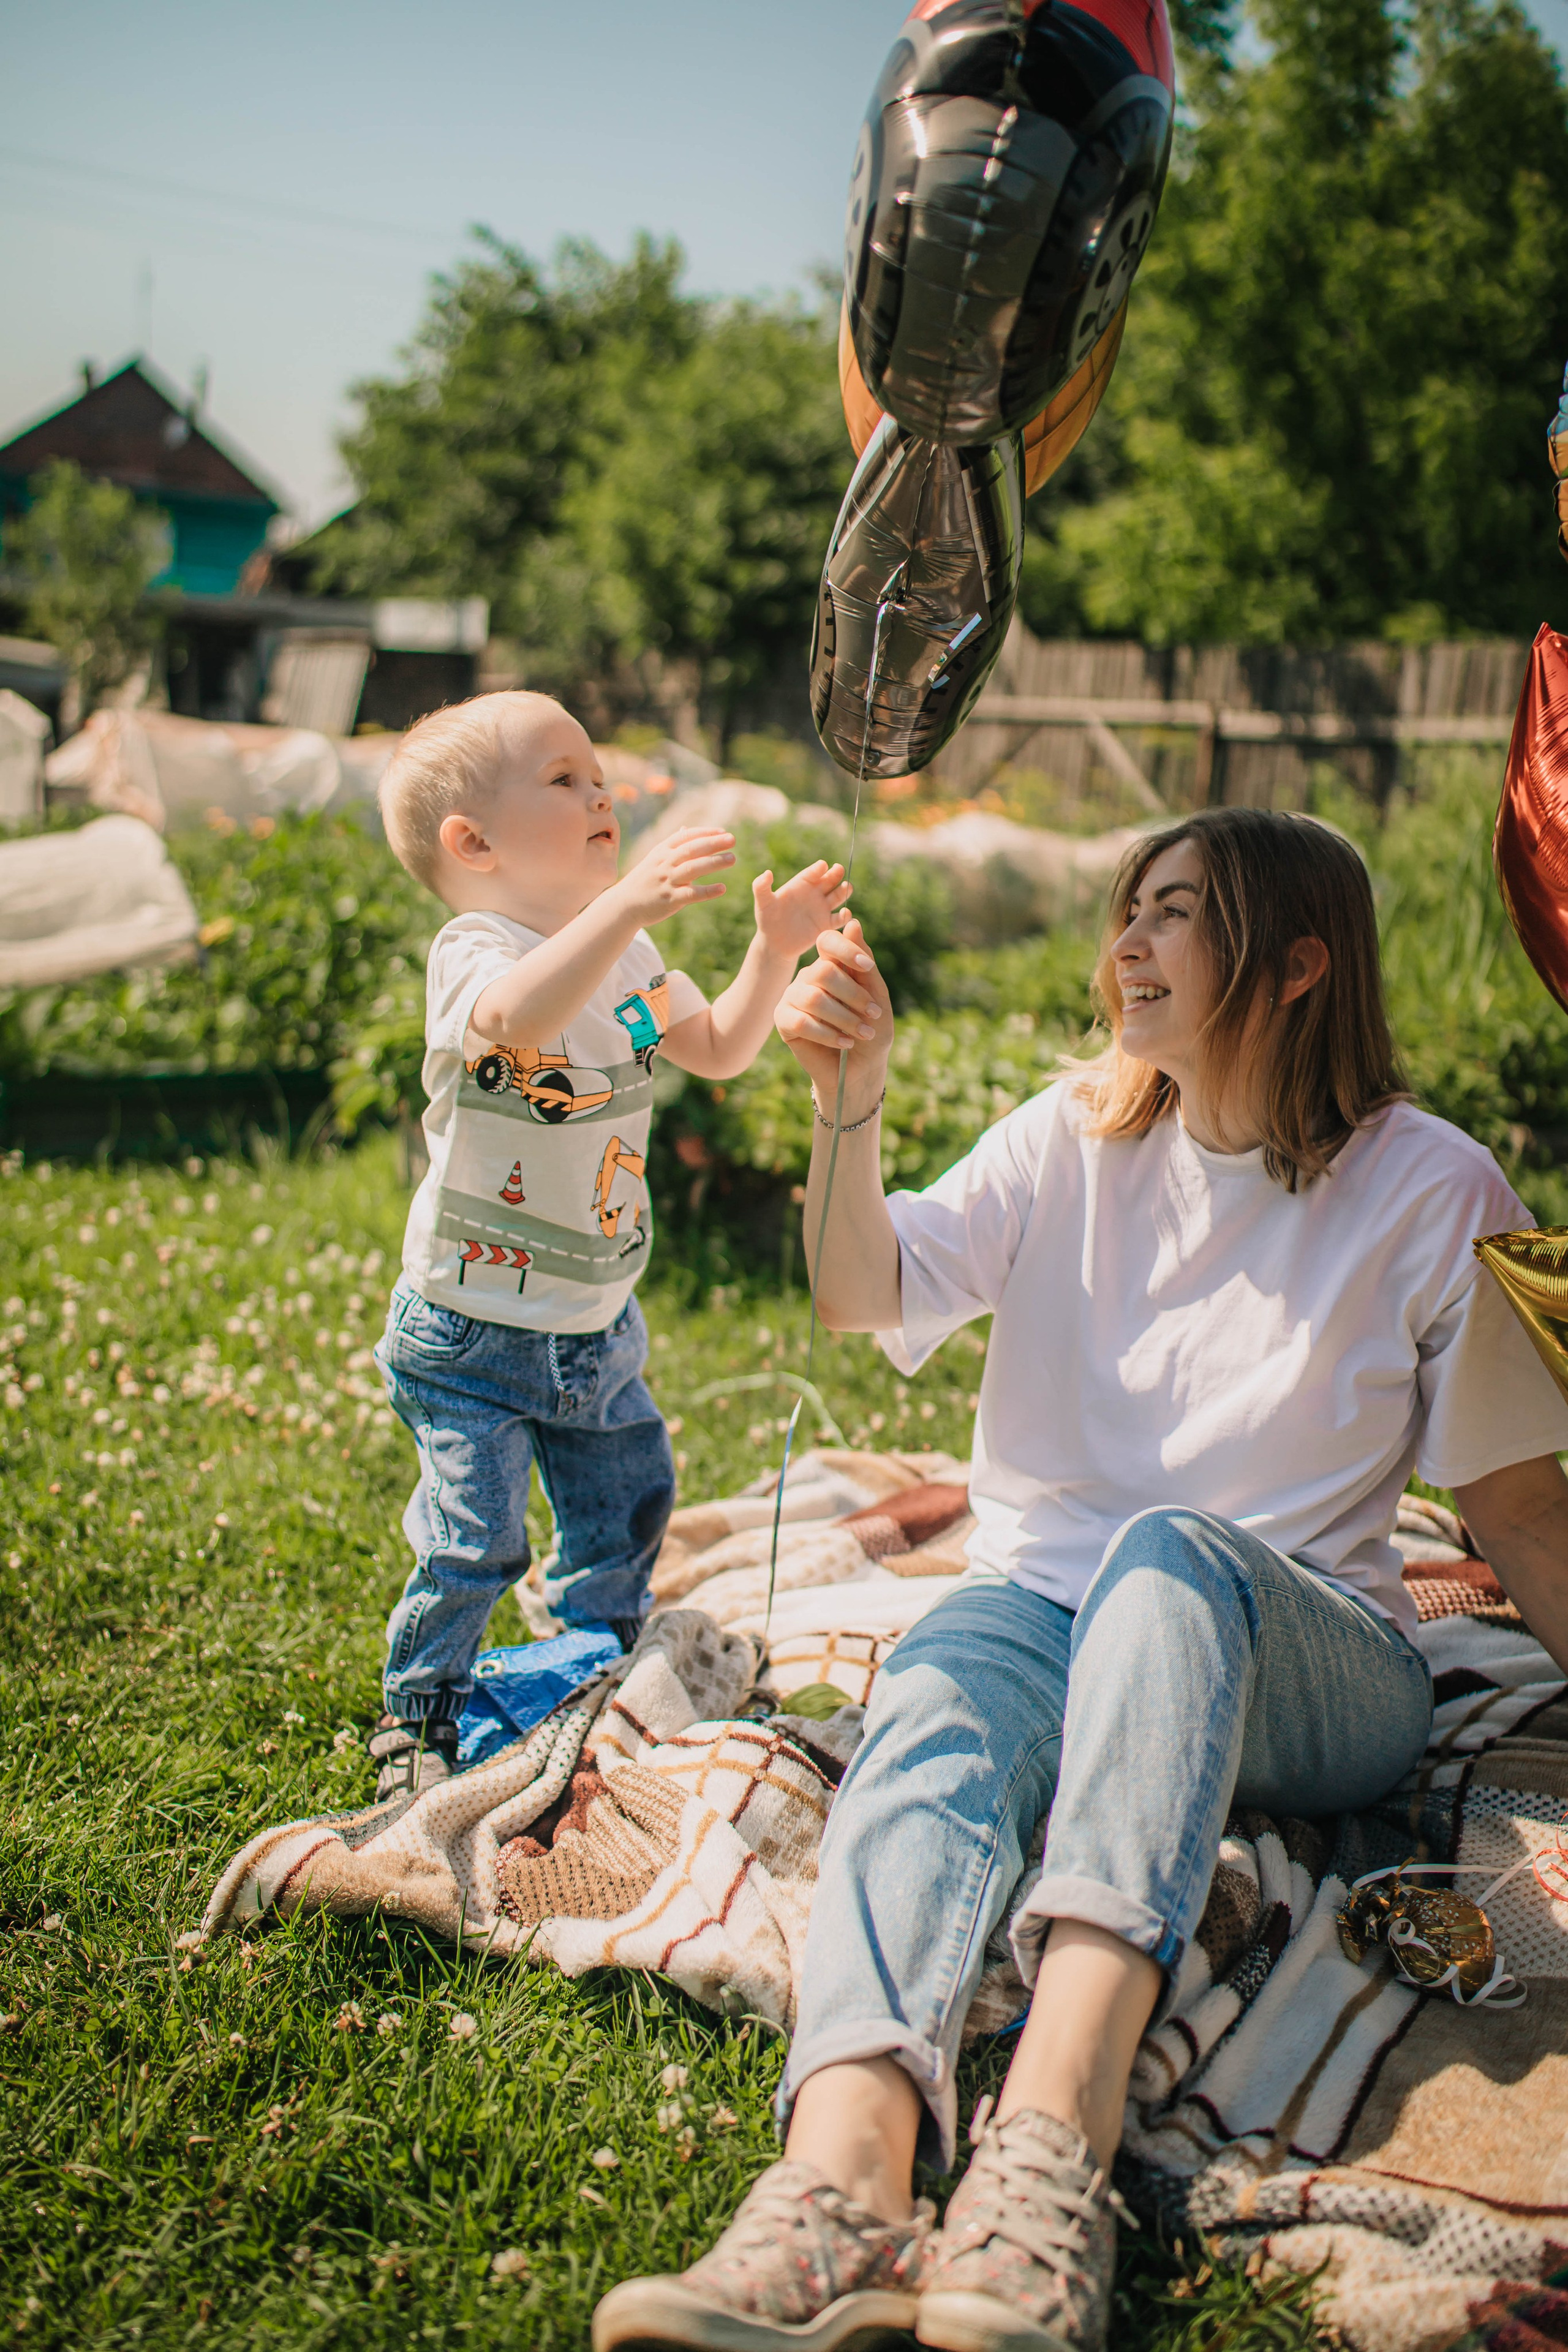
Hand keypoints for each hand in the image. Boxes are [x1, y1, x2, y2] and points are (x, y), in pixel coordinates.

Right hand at [613, 828, 734, 926]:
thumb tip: (686, 828)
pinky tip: (722, 888)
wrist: (625, 904)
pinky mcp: (669, 899)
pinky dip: (707, 891)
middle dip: (712, 843)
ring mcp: (666, 881)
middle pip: (691, 849)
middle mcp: (664, 863)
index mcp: (662, 851)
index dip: (705, 832)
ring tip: (732, 858)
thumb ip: (673, 844)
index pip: (686, 837)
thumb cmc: (645, 879)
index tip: (723, 832)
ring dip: (714, 862)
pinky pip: (691, 894)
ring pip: (692, 869)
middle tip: (732, 840)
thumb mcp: (655, 858)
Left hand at [752, 860, 852, 962]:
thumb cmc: (767, 920)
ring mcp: (822, 908)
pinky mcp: (826, 924)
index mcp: (801, 884)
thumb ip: (761, 887)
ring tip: (847, 887)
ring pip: (838, 895)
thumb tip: (767, 873)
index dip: (818, 868)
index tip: (823, 865)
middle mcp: (815, 893)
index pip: (812, 873)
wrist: (775, 943)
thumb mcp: (763, 903)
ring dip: (844, 890)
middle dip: (836, 873)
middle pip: (829, 880)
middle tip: (839, 869)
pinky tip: (845, 913)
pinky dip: (844, 916)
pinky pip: (839, 919)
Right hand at [774, 918, 891, 1114]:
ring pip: (813, 998)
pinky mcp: (783, 1020)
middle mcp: (809, 976)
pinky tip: (844, 1043)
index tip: (868, 968)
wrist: (860, 1070)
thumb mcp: (877, 996)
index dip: (846, 950)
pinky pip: (799, 1021)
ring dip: (844, 1018)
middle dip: (853, 996)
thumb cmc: (871, 1030)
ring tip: (861, 1034)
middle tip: (873, 1015)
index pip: (828, 941)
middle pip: (823, 971)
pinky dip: (827, 1034)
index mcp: (831, 964)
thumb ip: (864, 962)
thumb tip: (853, 922)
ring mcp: (793, 997)